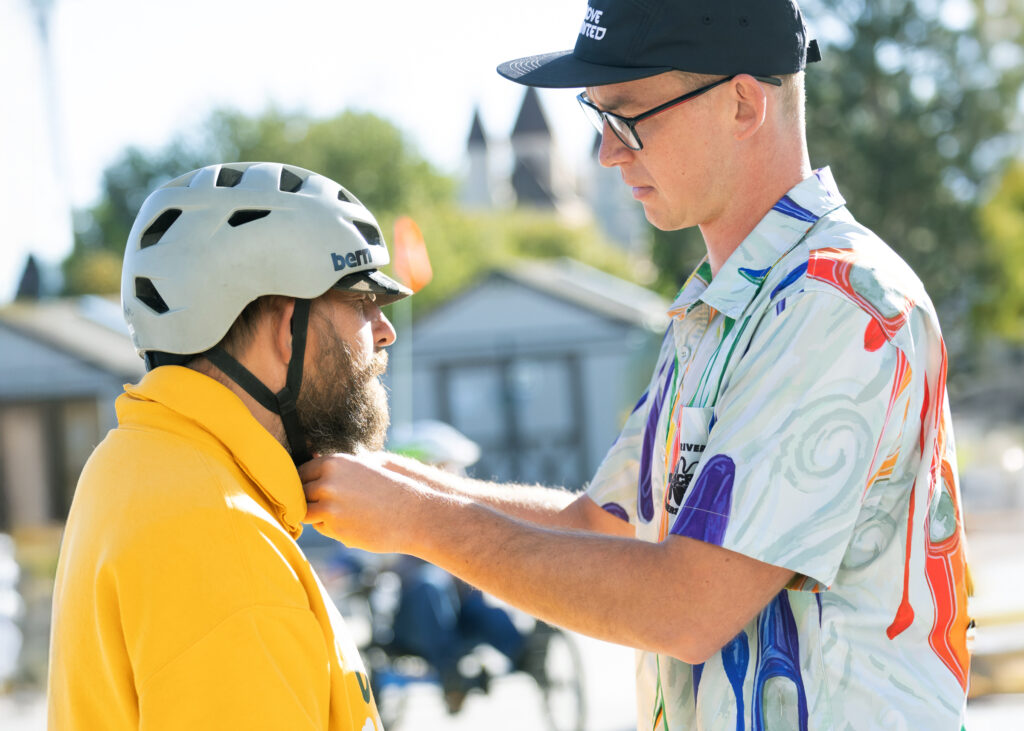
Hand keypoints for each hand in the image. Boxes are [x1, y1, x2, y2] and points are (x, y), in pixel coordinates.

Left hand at [300, 453, 435, 553]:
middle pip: (298, 493)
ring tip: (337, 513)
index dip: (305, 482)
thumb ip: (337, 466)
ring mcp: (329, 506)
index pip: (300, 472)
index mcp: (333, 463)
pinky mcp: (335, 528)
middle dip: (309, 499)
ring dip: (316, 514)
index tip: (312, 489)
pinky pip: (320, 527)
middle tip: (326, 503)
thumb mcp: (364, 468)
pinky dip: (330, 527)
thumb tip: (312, 457)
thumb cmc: (389, 489)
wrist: (413, 513)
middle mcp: (327, 482)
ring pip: (304, 512)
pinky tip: (352, 523)